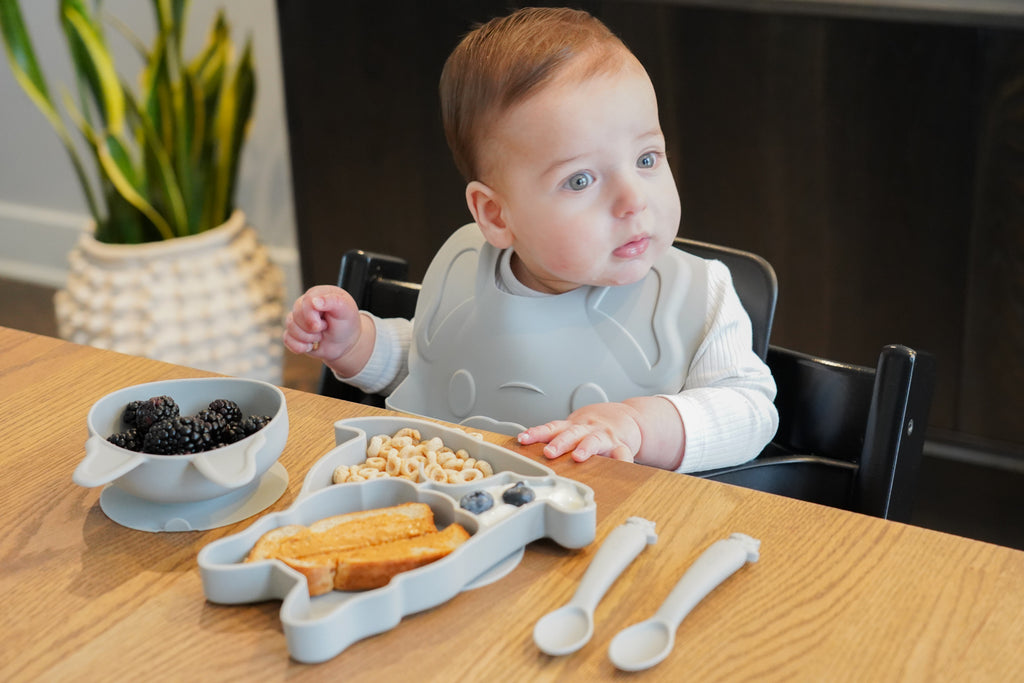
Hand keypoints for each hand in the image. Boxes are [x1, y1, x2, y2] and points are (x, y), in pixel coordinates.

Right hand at [283, 285, 361, 361]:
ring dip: (308, 338)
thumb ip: (333, 302)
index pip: (306, 301)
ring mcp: (297, 318)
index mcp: (317, 294)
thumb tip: (314, 301)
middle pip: (296, 315)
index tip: (324, 325)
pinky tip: (310, 346)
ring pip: (290, 327)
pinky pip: (287, 339)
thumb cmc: (347, 323)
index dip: (312, 316)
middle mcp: (304, 304)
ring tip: (320, 337)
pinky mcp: (293, 332)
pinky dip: (299, 347)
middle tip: (325, 329)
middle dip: (312, 328)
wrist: (345, 343)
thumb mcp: (346, 310)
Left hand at [517, 402, 642, 462]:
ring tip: (578, 456)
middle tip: (548, 452)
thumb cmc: (594, 426)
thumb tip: (525, 450)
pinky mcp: (620, 445)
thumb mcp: (573, 428)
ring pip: (594, 440)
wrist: (626, 416)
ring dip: (586, 448)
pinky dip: (622, 460)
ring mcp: (604, 436)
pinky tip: (622, 466)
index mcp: (572, 426)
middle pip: (571, 434)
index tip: (523, 439)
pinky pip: (622, 453)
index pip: (551, 428)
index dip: (536, 433)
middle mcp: (586, 429)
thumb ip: (555, 437)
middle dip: (559, 443)